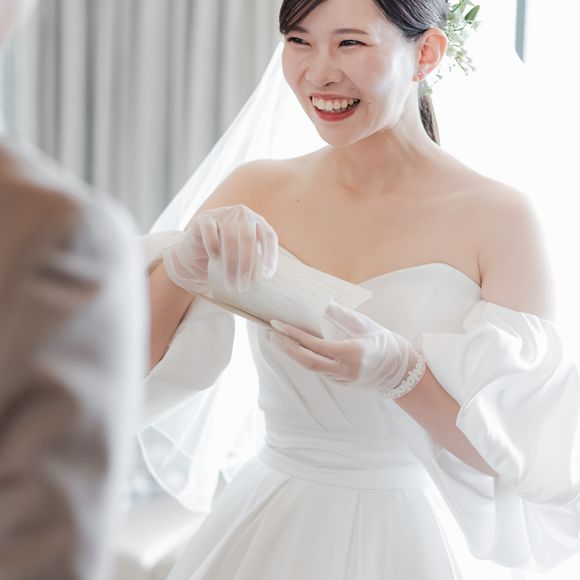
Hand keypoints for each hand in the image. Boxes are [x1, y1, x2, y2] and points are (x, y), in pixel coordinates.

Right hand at [163, 204, 277, 293]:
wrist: (197, 249)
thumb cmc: (226, 254)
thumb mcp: (244, 255)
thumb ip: (255, 260)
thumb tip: (262, 277)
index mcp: (257, 221)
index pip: (269, 236)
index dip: (270, 255)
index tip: (267, 275)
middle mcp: (242, 214)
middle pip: (248, 238)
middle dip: (247, 265)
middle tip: (243, 286)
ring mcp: (223, 213)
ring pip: (230, 237)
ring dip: (230, 264)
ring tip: (230, 284)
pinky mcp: (204, 218)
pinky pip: (210, 231)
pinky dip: (213, 246)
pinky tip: (215, 259)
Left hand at [269, 302, 417, 392]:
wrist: (401, 371)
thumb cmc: (385, 343)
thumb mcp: (365, 325)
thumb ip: (341, 315)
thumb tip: (320, 302)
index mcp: (353, 354)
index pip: (317, 346)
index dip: (295, 335)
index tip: (278, 325)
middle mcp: (345, 370)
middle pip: (308, 362)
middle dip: (286, 348)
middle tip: (270, 333)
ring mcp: (342, 380)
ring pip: (310, 367)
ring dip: (291, 353)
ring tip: (276, 337)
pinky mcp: (340, 382)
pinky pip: (317, 368)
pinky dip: (303, 356)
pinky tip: (293, 346)